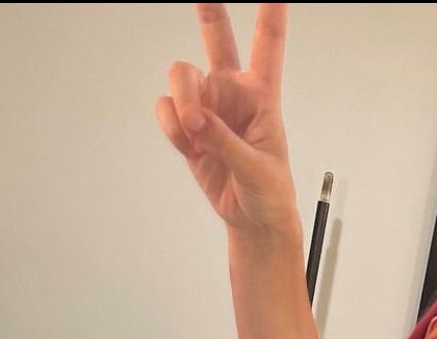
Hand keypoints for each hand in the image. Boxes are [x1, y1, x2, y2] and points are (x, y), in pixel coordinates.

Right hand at [155, 4, 296, 232]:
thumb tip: (195, 120)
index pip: (268, 46)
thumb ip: (226, 142)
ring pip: (180, 76)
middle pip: (217, 37)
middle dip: (208, 9)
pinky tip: (189, 147)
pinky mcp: (187, 125)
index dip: (270, 13)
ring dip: (182, 103)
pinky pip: (166, 108)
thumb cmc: (269, 193)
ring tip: (196, 138)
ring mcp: (208, 106)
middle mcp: (233, 92)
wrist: (252, 219)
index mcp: (263, 96)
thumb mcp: (259, 170)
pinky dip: (171, 128)